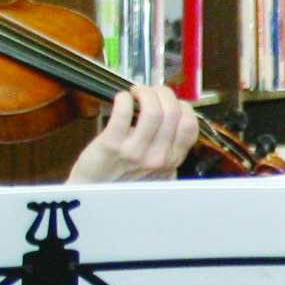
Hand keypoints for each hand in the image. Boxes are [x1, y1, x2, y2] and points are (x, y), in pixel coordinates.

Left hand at [71, 85, 197, 183]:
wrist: (95, 192)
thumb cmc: (124, 178)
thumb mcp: (157, 168)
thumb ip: (169, 147)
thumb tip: (176, 114)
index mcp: (172, 160)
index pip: (189, 124)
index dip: (181, 104)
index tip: (168, 101)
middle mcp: (158, 157)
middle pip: (172, 111)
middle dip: (162, 93)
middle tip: (150, 92)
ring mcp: (135, 152)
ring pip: (152, 110)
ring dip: (144, 92)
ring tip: (136, 93)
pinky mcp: (112, 144)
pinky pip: (124, 112)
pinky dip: (124, 98)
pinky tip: (122, 99)